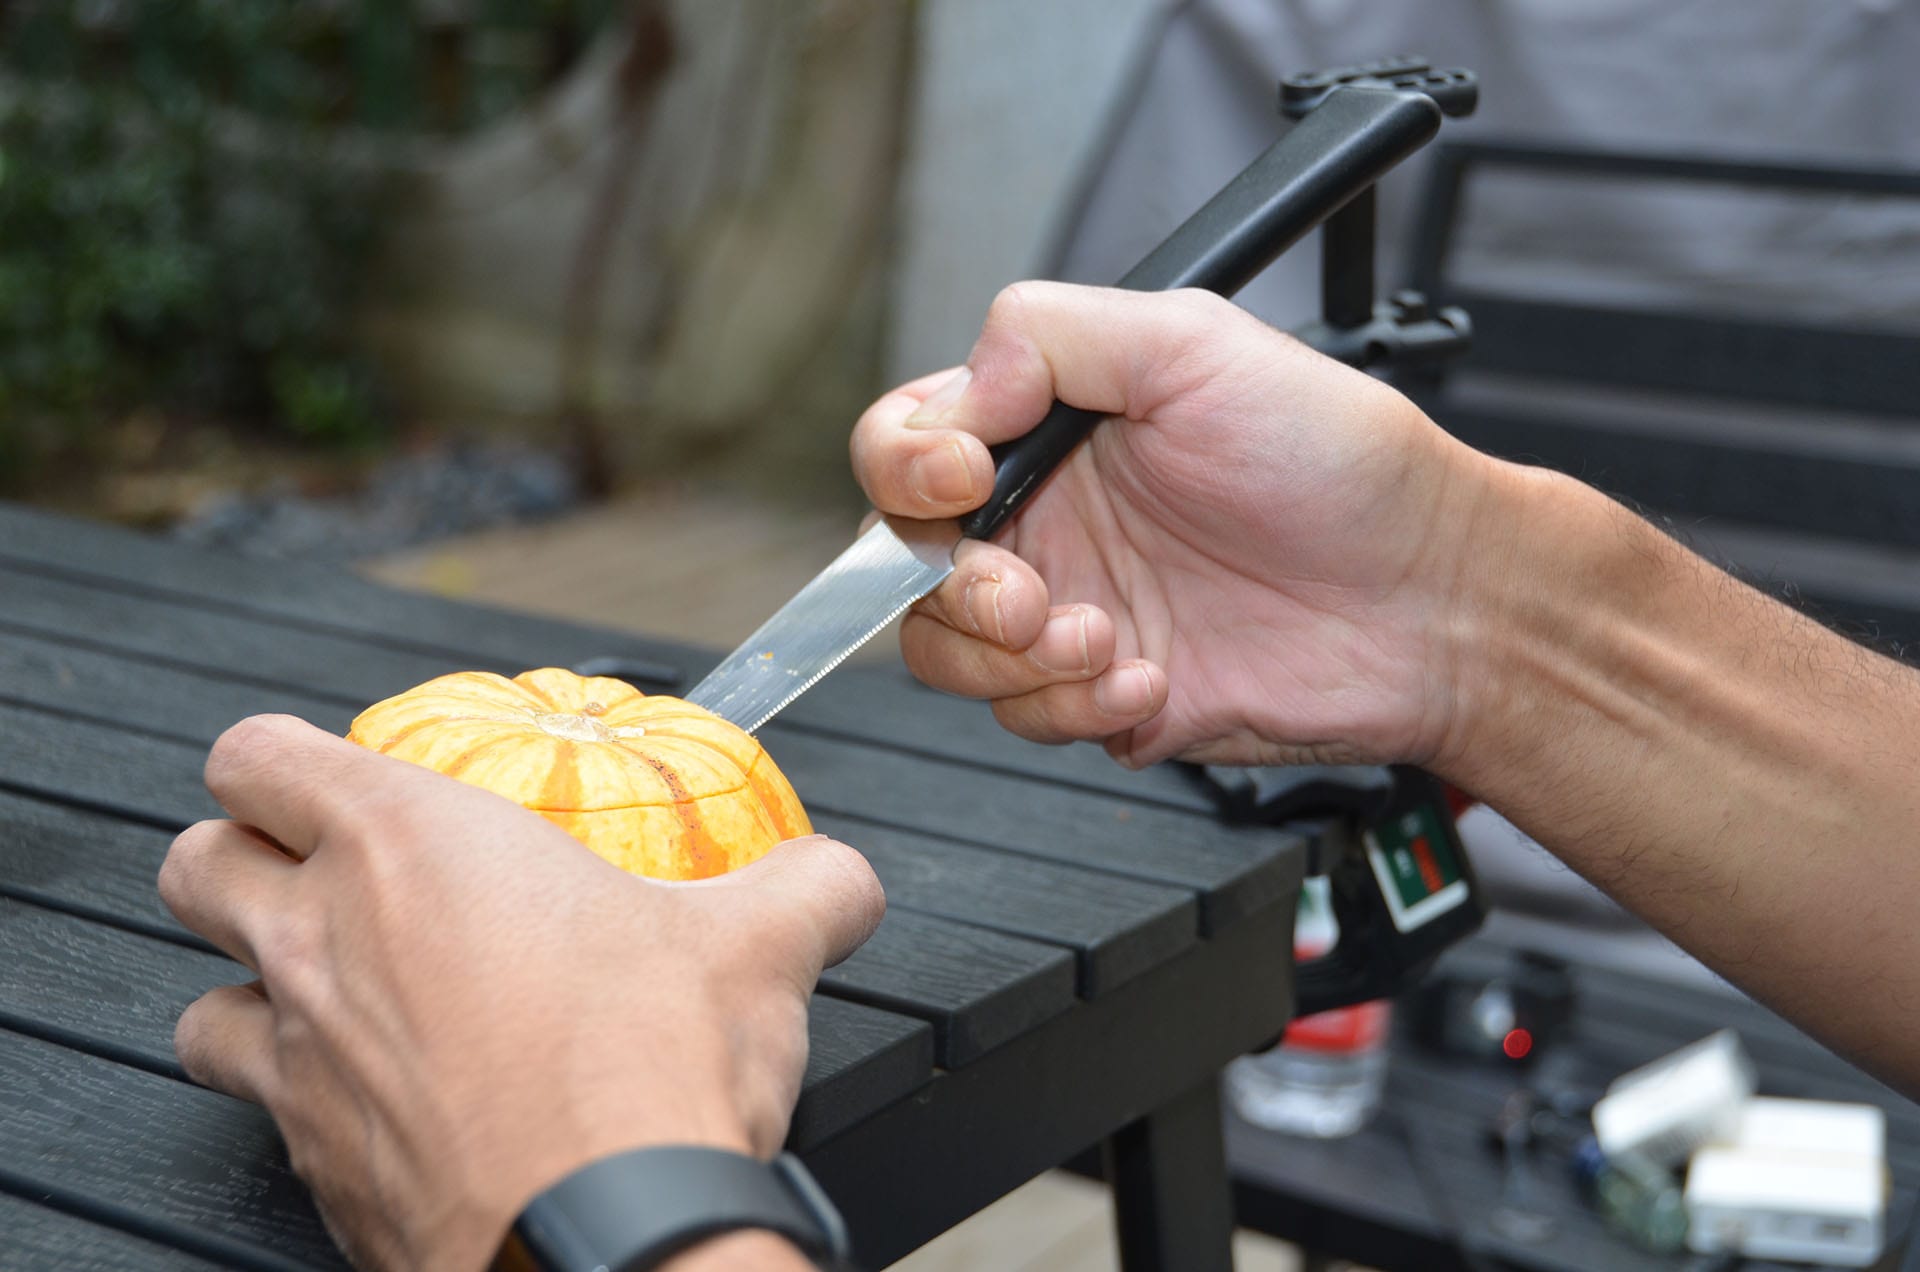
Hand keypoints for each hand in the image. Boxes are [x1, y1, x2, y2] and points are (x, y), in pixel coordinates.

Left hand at [159, 715, 882, 1271]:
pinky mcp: (308, 1166)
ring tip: (327, 1003)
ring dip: (246, 993)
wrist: (609, 1238)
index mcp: (406, 843)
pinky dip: (298, 1104)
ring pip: (196, 1004)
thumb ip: (807, 885)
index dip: (275, 761)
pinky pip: (261, 1117)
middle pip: (191, 866)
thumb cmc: (656, 1066)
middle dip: (235, 860)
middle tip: (313, 879)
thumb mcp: (763, 945)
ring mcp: (300, 1062)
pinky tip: (376, 1108)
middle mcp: (322, 941)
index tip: (319, 780)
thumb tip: (842, 879)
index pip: (256, 757)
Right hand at [851, 282, 1496, 768]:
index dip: (908, 466)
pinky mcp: (1101, 697)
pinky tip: (1155, 679)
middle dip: (954, 587)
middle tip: (1031, 594)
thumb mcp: (1195, 342)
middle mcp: (1047, 520)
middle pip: (901, 563)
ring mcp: (1070, 614)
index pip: (908, 442)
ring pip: (946, 654)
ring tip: (1110, 639)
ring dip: (1011, 658)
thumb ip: (1051, 334)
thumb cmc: (1341, 464)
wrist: (1430, 601)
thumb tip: (961, 390)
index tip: (964, 480)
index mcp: (1051, 428)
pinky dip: (1077, 706)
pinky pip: (1027, 719)